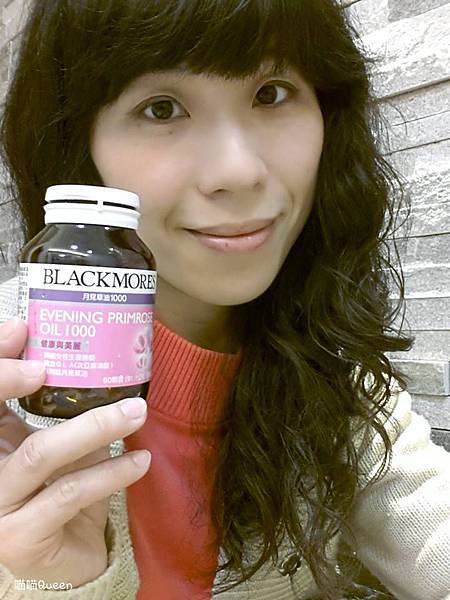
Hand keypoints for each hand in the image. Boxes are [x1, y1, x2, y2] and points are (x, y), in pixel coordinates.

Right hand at [0, 317, 150, 586]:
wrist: (70, 554)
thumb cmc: (63, 491)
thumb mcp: (57, 445)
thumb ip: (58, 409)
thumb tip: (82, 354)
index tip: (24, 329)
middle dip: (25, 380)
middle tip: (77, 363)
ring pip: (41, 454)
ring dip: (96, 427)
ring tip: (137, 412)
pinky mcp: (21, 537)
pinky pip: (71, 493)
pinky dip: (111, 472)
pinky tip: (140, 460)